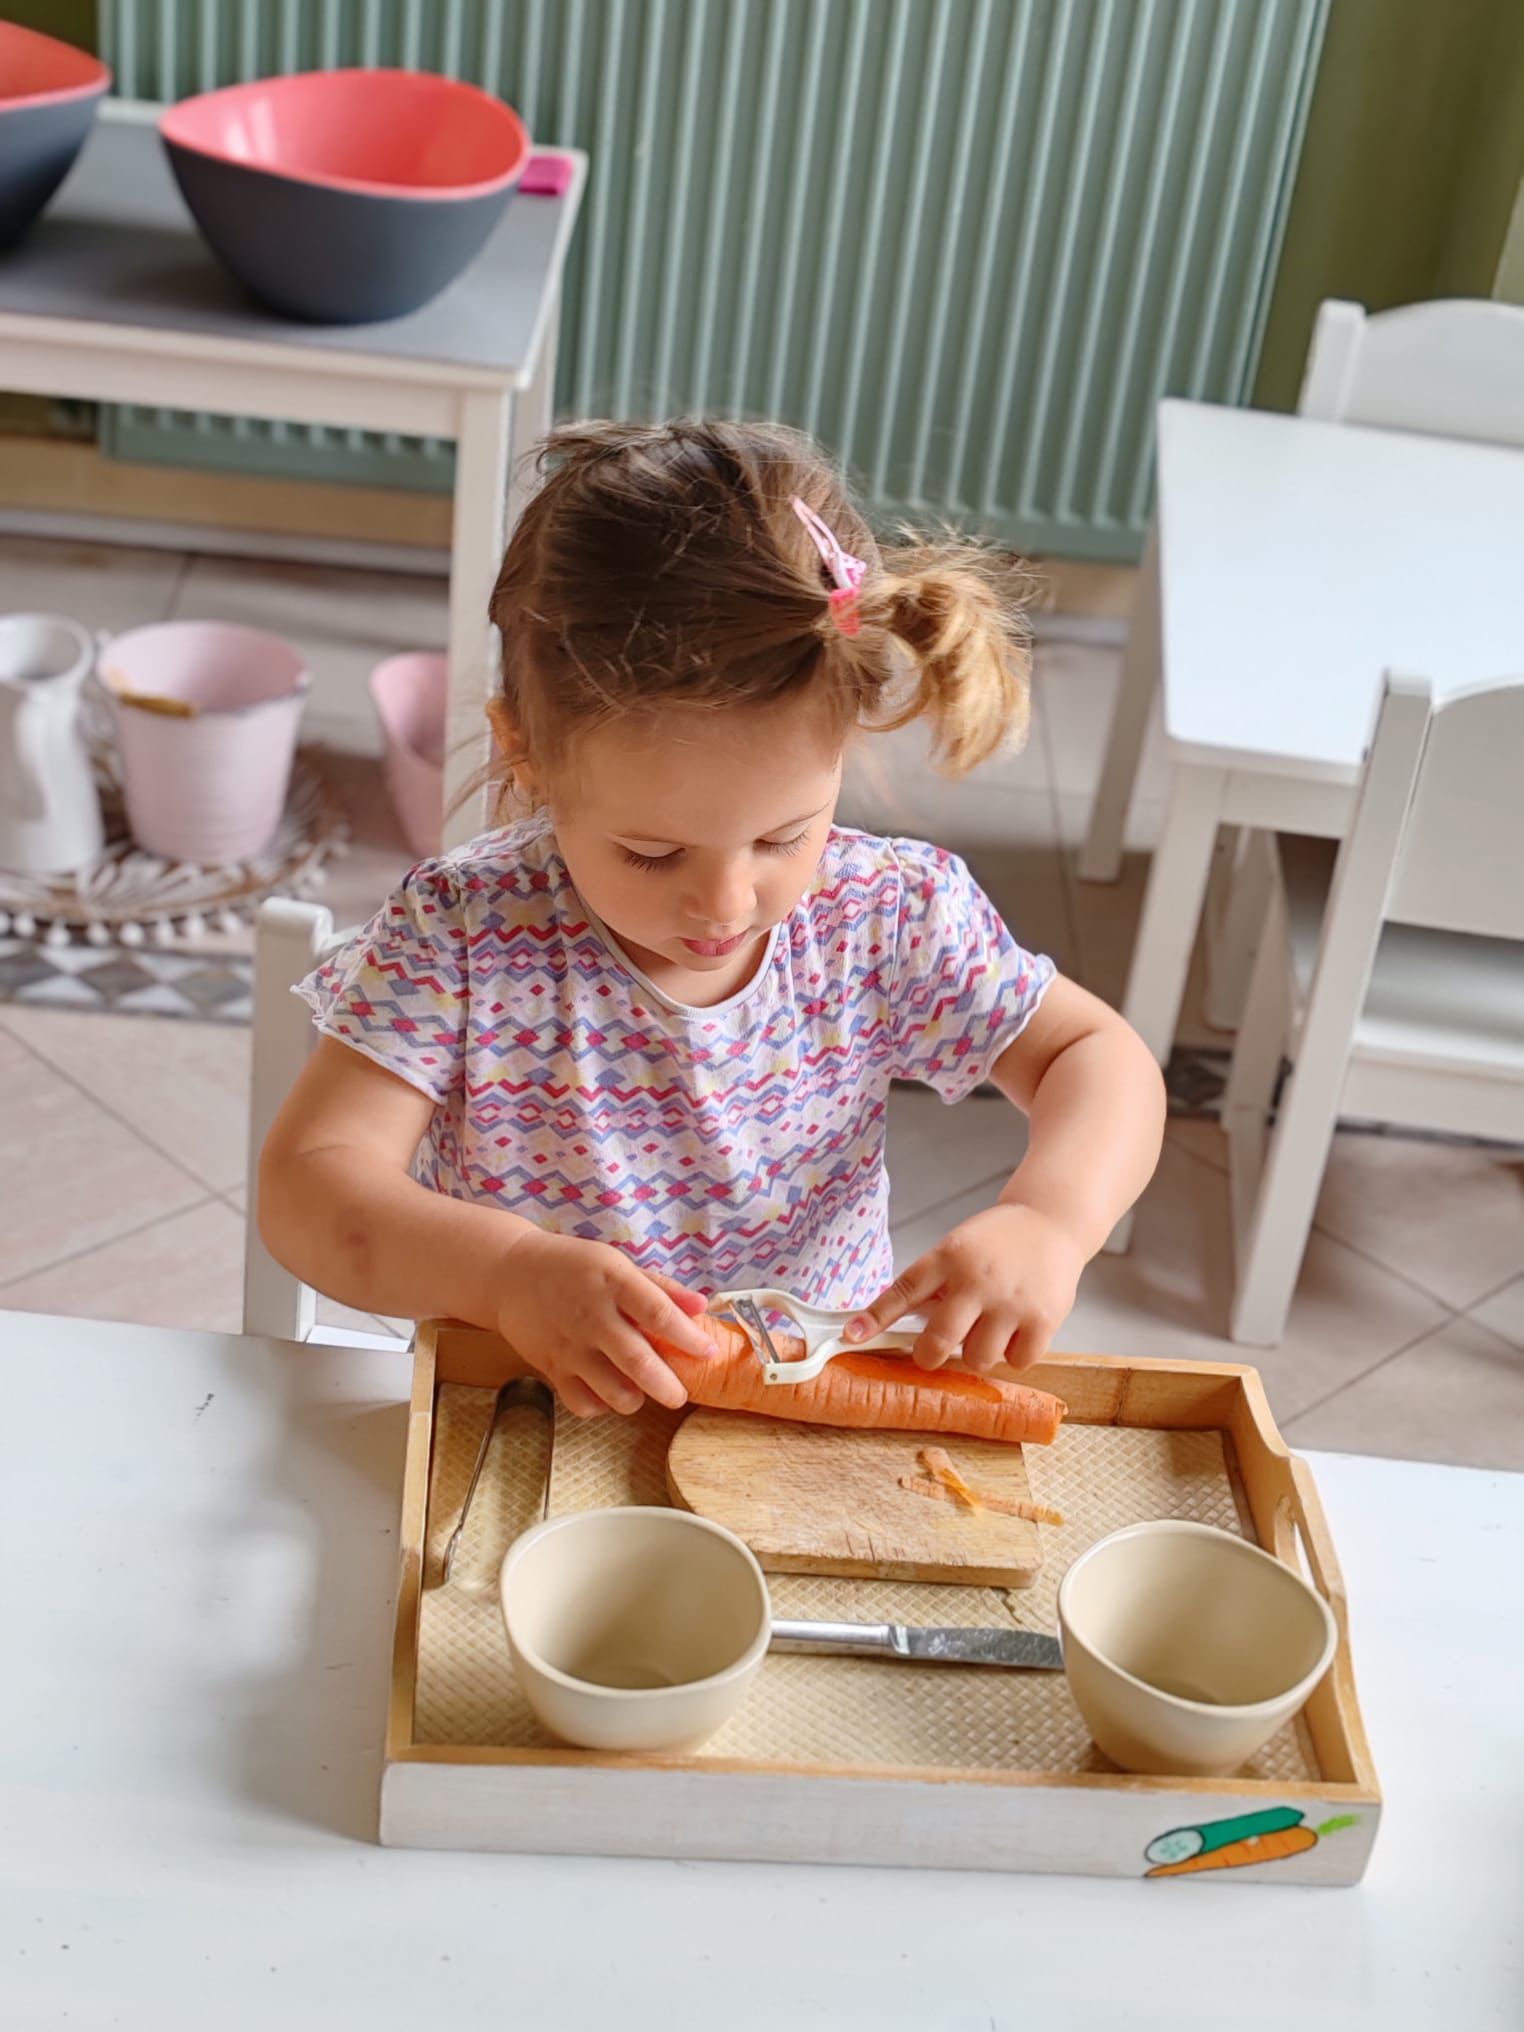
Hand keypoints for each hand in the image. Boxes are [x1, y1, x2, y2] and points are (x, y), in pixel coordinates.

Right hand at [494, 1229, 714, 1416]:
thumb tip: (702, 1306)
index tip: (708, 1351)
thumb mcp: (617, 1264)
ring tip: (643, 1392)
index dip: (688, 1336)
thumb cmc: (574, 1267)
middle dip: (667, 1386)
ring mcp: (569, 1345)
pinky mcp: (550, 1367)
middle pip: (637, 1361)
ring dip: (636, 1399)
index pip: (657, 1312)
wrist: (510, 1274)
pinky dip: (602, 1407)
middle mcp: (591, 1315)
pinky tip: (608, 1393)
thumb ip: (661, 1287)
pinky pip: (582, 1402)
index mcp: (612, 1281)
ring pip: (612, 1390)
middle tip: (680, 1395)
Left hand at [845, 1202, 1084, 1372]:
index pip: (903, 1291)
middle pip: (938, 1341)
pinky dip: (1013, 1354)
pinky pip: (1016, 1362)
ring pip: (977, 1358)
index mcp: (949, 1257)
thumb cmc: (997, 1241)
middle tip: (932, 1352)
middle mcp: (977, 1279)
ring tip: (987, 1328)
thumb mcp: (958, 1248)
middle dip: (928, 1355)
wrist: (1052, 1221)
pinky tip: (1016, 1330)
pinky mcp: (1043, 1319)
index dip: (875, 1317)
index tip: (851, 1336)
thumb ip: (934, 1284)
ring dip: (977, 1352)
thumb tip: (899, 1327)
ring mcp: (1011, 1302)